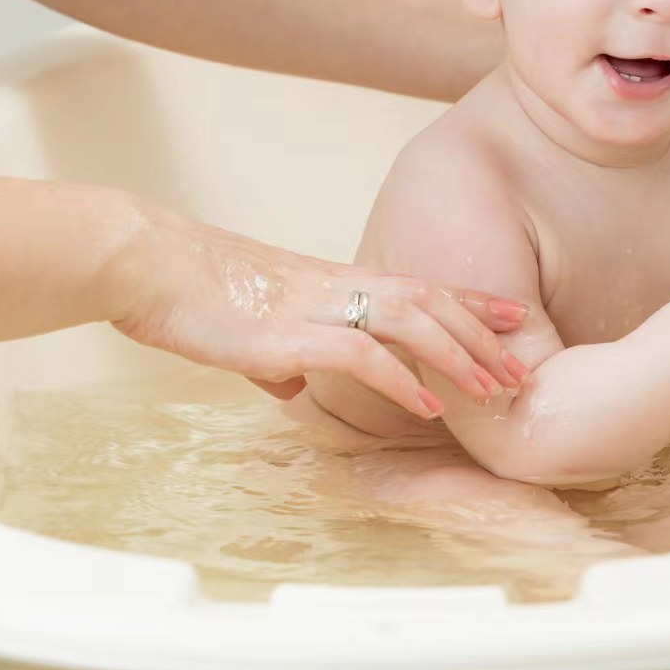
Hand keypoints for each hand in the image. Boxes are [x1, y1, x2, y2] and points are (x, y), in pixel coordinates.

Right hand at [109, 203, 528, 418]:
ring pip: (411, 322)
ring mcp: (316, 306)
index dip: (470, 300)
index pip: (418, 284)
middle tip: (524, 365)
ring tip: (496, 389)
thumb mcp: (251, 327)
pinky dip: (401, 380)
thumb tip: (291, 383)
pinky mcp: (289, 333)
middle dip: (483, 333)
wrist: (144, 262)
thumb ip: (281, 354)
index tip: (514, 315)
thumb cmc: (189, 291)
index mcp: (332, 280)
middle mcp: (336, 286)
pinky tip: (429, 407)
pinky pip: (361, 354)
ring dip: (459, 356)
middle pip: (430, 301)